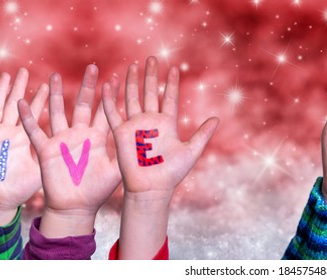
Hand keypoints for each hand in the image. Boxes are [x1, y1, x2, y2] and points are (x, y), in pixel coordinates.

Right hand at [0, 68, 47, 245]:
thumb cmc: (19, 192)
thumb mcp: (43, 170)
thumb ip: (58, 156)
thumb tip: (86, 150)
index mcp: (26, 139)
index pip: (36, 112)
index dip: (43, 96)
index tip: (52, 79)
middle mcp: (9, 134)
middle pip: (16, 104)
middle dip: (21, 87)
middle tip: (26, 69)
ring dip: (1, 92)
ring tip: (6, 75)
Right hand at [18, 65, 121, 237]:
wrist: (75, 208)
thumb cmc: (97, 192)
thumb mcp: (116, 172)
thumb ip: (126, 155)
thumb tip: (147, 144)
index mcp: (97, 138)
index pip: (104, 112)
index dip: (109, 96)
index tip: (115, 78)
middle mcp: (80, 135)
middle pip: (82, 105)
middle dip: (87, 86)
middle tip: (92, 67)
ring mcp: (62, 141)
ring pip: (57, 112)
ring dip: (54, 95)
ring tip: (53, 76)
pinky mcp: (47, 151)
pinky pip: (35, 132)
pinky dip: (29, 118)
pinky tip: (22, 103)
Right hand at [102, 57, 218, 197]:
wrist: (151, 188)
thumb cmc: (171, 174)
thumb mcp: (191, 151)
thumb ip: (202, 134)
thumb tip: (217, 119)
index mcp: (167, 124)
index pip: (169, 98)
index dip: (171, 83)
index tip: (174, 68)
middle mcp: (150, 122)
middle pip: (150, 93)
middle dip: (151, 76)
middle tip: (152, 58)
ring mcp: (135, 126)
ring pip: (132, 98)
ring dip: (132, 82)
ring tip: (134, 65)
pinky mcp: (120, 133)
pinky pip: (113, 113)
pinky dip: (110, 99)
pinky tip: (109, 84)